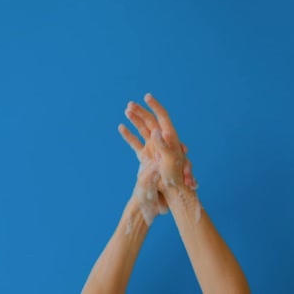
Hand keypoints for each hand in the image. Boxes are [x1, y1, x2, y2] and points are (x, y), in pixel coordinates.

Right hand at [118, 94, 196, 223]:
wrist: (168, 196)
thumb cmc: (173, 181)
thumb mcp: (169, 162)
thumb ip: (163, 146)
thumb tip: (155, 130)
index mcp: (171, 140)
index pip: (163, 117)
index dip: (155, 106)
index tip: (147, 96)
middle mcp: (162, 142)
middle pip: (151, 121)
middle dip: (141, 111)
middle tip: (129, 104)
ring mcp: (153, 149)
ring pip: (142, 130)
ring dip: (134, 120)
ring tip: (126, 110)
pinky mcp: (145, 158)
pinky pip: (136, 143)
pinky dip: (128, 135)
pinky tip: (121, 127)